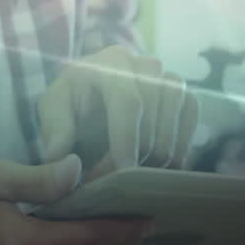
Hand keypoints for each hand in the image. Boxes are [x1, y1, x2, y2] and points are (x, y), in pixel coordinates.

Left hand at [38, 46, 198, 178]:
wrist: (93, 93)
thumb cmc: (73, 101)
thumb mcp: (54, 109)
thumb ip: (55, 130)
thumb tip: (59, 157)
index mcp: (110, 62)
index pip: (128, 102)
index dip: (128, 140)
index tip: (121, 172)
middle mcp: (145, 64)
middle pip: (154, 116)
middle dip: (138, 154)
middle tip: (116, 182)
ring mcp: (168, 77)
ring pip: (176, 119)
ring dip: (160, 154)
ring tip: (136, 175)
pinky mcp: (184, 94)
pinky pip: (190, 119)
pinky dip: (179, 146)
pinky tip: (160, 167)